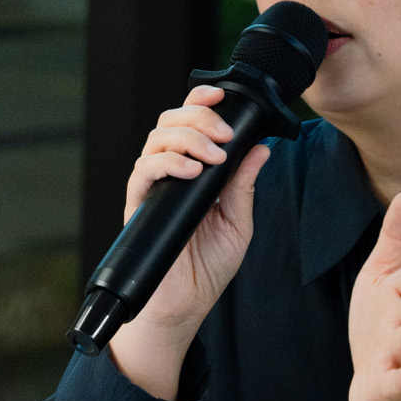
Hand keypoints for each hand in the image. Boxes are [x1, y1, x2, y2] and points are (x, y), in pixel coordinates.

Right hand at [108, 85, 269, 400]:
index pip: (191, 123)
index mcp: (194, 170)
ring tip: (213, 157)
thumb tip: (261, 148)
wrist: (185, 306)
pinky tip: (192, 172)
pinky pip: (144, 171)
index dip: (202, 101)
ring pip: (156, 139)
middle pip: (171, 121)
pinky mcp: (139, 205)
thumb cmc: (209, 267)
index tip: (222, 94)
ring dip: (188, 138)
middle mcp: (170, 173)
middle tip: (224, 134)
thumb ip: (245, 185)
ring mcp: (153, 187)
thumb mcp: (238, 222)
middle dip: (199, 117)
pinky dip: (168, 163)